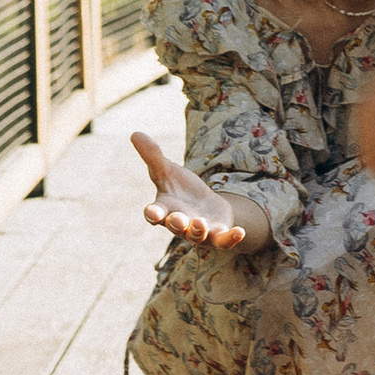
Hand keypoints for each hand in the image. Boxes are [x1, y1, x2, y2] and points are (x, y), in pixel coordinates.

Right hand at [131, 131, 265, 251]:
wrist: (205, 205)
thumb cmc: (180, 189)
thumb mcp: (167, 170)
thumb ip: (152, 156)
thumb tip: (134, 133)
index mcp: (165, 209)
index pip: (154, 214)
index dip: (152, 214)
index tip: (151, 213)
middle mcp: (180, 224)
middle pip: (176, 227)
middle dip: (177, 224)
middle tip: (179, 219)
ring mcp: (198, 232)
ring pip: (197, 236)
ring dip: (198, 231)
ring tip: (201, 223)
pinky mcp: (217, 235)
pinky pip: (223, 241)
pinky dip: (231, 239)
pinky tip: (240, 232)